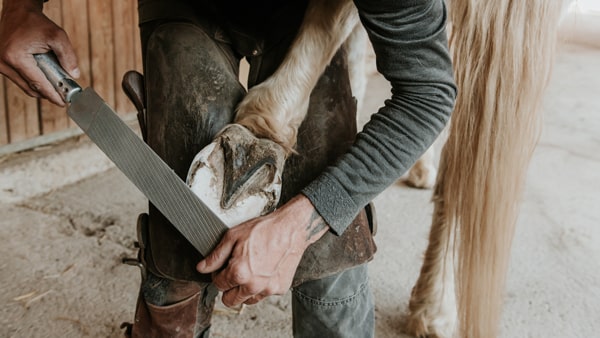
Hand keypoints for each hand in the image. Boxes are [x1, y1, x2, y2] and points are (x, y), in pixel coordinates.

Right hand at [0, 0, 78, 104]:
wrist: (18, 12)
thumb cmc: (36, 23)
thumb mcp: (58, 37)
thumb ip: (68, 57)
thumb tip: (74, 76)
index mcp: (15, 57)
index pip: (38, 83)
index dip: (52, 95)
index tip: (63, 103)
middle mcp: (4, 62)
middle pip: (30, 88)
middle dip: (48, 93)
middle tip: (63, 95)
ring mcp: (0, 64)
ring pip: (24, 85)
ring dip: (40, 87)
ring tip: (56, 83)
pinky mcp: (1, 64)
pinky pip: (19, 79)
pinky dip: (33, 80)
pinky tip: (45, 77)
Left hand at [197, 194, 328, 306]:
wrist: (291, 229)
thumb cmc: (264, 229)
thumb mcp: (233, 236)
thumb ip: (216, 256)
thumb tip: (202, 268)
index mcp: (239, 272)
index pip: (218, 285)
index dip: (218, 275)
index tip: (223, 268)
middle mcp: (253, 285)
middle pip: (230, 301)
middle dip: (228, 289)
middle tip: (233, 274)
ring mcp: (268, 289)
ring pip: (247, 301)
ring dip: (244, 291)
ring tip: (249, 272)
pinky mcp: (280, 289)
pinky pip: (264, 295)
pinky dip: (261, 287)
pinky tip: (263, 271)